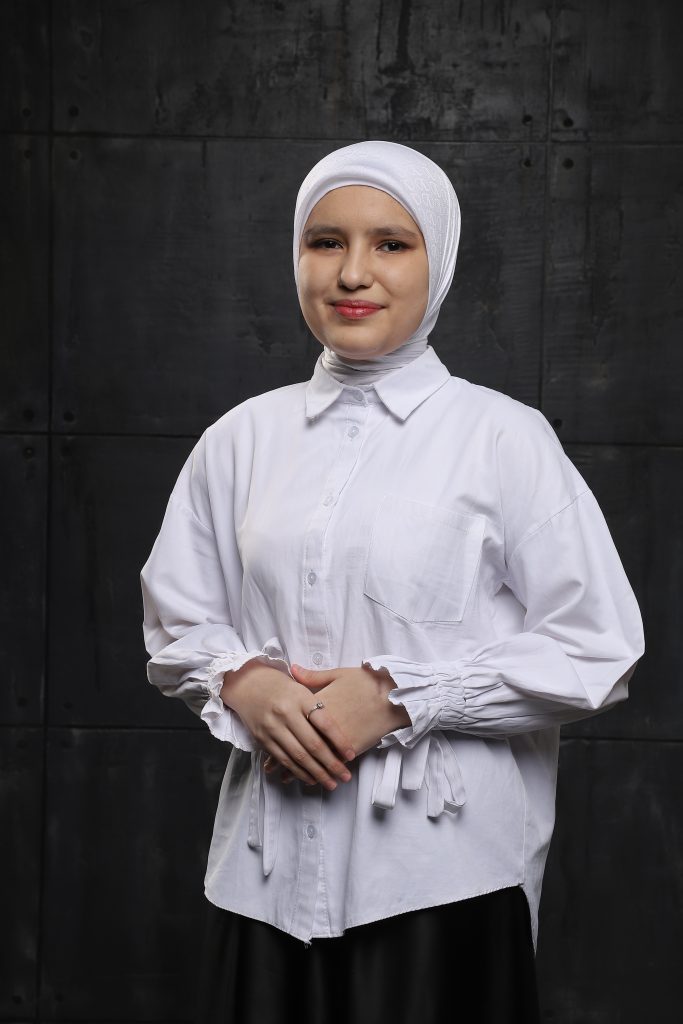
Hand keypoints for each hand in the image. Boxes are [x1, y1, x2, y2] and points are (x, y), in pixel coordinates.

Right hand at [219, 658, 355, 790]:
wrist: (247, 683)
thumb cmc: (281, 685)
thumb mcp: (302, 685)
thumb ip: (321, 702)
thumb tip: (346, 719)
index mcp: (300, 697)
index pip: (324, 723)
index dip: (339, 741)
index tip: (351, 755)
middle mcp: (286, 713)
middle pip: (313, 744)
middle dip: (331, 764)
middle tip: (345, 776)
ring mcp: (272, 727)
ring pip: (298, 756)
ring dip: (317, 773)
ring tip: (332, 783)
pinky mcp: (262, 739)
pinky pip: (283, 760)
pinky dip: (298, 772)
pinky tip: (311, 779)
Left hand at [264, 663, 410, 782]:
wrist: (393, 695)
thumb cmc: (366, 682)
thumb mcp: (338, 675)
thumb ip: (313, 677)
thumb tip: (294, 669)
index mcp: (314, 704)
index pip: (291, 723)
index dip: (278, 735)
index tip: (267, 742)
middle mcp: (320, 724)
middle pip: (296, 744)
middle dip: (282, 759)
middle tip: (270, 770)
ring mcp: (334, 739)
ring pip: (311, 758)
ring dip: (297, 769)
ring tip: (285, 778)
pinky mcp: (349, 748)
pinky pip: (328, 764)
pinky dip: (319, 772)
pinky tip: (310, 780)